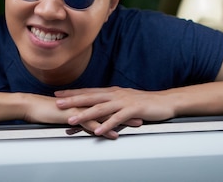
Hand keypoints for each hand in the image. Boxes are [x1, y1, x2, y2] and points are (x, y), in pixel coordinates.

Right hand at [21, 93, 127, 139]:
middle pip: (112, 106)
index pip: (109, 103)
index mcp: (85, 101)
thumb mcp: (67, 113)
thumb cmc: (47, 110)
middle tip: (145, 113)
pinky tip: (113, 134)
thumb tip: (87, 120)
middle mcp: (86, 103)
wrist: (31, 106)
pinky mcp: (73, 116)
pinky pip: (91, 123)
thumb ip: (79, 115)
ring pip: (106, 113)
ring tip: (136, 123)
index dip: (124, 105)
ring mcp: (81, 108)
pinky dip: (103, 128)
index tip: (137, 108)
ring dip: (122, 119)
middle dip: (129, 111)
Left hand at [55, 87, 174, 138]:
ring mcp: (124, 101)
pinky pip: (117, 118)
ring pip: (101, 107)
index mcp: (113, 92)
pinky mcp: (133, 109)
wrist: (165, 101)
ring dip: (85, 114)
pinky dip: (106, 124)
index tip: (58, 94)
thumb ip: (112, 103)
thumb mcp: (125, 100)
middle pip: (90, 97)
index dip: (73, 93)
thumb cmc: (145, 102)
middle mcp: (116, 94)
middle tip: (58, 103)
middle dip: (73, 100)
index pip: (89, 91)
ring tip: (73, 119)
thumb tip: (99, 107)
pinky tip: (98, 131)